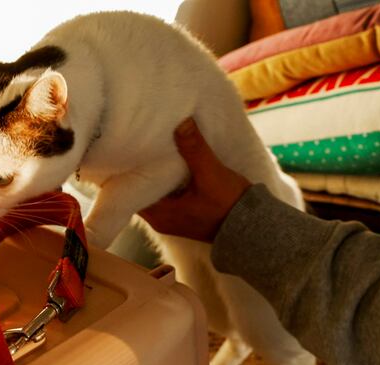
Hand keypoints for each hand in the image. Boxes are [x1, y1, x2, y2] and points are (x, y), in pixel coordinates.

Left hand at [138, 118, 251, 242]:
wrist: (253, 227)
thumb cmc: (229, 204)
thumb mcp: (211, 173)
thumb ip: (195, 148)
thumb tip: (182, 122)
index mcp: (159, 215)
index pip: (130, 191)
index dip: (127, 171)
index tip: (126, 150)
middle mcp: (160, 220)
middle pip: (139, 191)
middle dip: (140, 170)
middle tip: (136, 144)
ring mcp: (170, 219)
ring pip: (153, 193)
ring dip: (153, 175)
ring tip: (150, 149)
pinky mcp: (182, 216)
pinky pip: (165, 196)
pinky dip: (164, 181)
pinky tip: (168, 164)